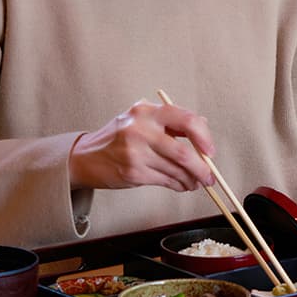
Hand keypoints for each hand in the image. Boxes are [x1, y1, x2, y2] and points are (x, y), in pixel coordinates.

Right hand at [68, 100, 216, 191]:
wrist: (86, 156)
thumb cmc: (119, 137)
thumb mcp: (142, 119)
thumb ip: (171, 123)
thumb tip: (204, 131)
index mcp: (147, 111)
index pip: (186, 120)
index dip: (204, 137)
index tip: (210, 151)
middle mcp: (140, 129)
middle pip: (183, 152)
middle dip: (202, 168)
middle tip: (210, 176)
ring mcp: (134, 152)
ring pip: (175, 170)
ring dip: (191, 180)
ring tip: (197, 182)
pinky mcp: (132, 172)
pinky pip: (164, 181)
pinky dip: (178, 185)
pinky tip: (182, 185)